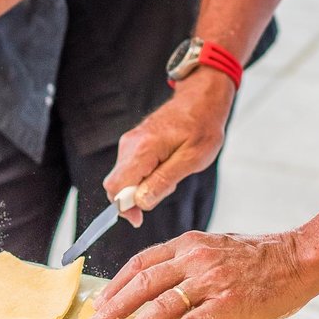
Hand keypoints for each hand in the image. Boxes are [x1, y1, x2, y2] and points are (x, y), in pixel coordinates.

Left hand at [89, 230, 314, 318]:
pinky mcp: (228, 303)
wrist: (298, 258)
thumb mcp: (217, 245)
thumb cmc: (260, 255)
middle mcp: (195, 258)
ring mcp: (211, 280)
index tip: (103, 301)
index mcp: (189, 243)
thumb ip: (189, 258)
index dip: (117, 283)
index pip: (142, 261)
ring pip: (161, 305)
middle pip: (143, 283)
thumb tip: (162, 278)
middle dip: (115, 307)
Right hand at [103, 68, 234, 227]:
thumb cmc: (202, 127)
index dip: (124, 209)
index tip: (139, 219)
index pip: (117, 187)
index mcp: (143, 149)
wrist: (201, 99)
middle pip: (116, 185)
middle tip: (165, 190)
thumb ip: (164, 181)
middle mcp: (130, 145)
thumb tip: (140, 202)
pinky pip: (131, 168)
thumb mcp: (192, 160)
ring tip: (171, 174)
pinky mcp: (134, 142)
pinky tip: (167, 167)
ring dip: (142, 187)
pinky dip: (144, 177)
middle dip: (134, 199)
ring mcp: (130, 142)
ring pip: (124, 178)